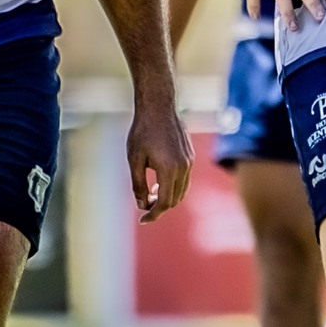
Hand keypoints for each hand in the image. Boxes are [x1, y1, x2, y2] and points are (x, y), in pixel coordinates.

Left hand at [127, 88, 192, 221]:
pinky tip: (159, 180)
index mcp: (169, 169)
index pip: (165, 203)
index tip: (142, 220)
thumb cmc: (143, 131)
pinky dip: (174, 186)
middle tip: (144, 206)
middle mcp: (184, 167)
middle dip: (160, 207)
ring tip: (151, 194)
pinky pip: (184, 179)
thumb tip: (142, 204)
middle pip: (175, 199)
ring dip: (168, 197)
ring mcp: (189, 161)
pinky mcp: (190, 155)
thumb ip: (138, 185)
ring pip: (182, 190)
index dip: (153, 214)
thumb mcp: (135, 159)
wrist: (158, 106)